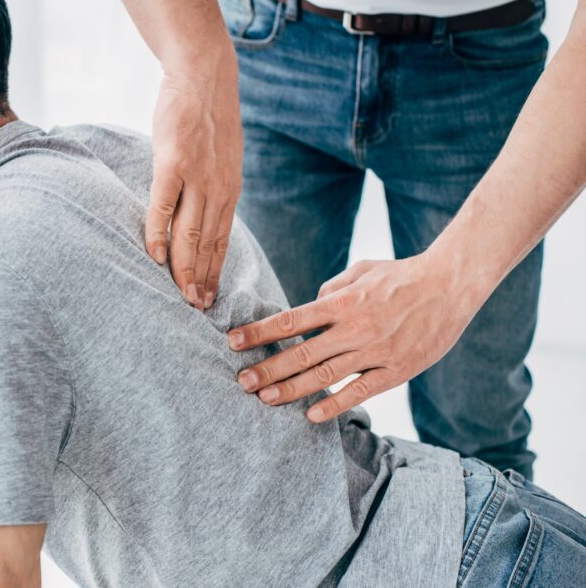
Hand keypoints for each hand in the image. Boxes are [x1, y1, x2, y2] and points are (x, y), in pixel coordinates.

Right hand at [147, 50, 242, 308]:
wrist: (203, 73)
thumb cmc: (205, 113)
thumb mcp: (219, 154)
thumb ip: (212, 183)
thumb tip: (200, 206)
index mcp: (228, 189)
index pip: (221, 241)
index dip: (214, 272)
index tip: (209, 298)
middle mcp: (218, 189)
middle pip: (208, 245)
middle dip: (203, 281)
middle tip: (197, 311)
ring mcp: (197, 177)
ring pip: (191, 233)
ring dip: (185, 268)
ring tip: (181, 296)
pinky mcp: (174, 162)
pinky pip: (164, 205)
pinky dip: (160, 233)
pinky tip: (155, 256)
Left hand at [227, 254, 484, 422]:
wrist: (451, 285)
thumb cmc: (402, 276)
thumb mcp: (362, 270)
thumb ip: (333, 288)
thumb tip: (313, 302)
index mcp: (342, 302)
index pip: (291, 320)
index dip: (260, 332)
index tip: (233, 342)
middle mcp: (354, 327)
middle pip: (302, 352)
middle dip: (268, 368)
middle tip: (241, 381)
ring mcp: (375, 351)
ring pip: (326, 375)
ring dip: (292, 389)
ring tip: (265, 398)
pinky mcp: (397, 370)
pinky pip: (361, 391)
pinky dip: (335, 405)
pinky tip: (311, 415)